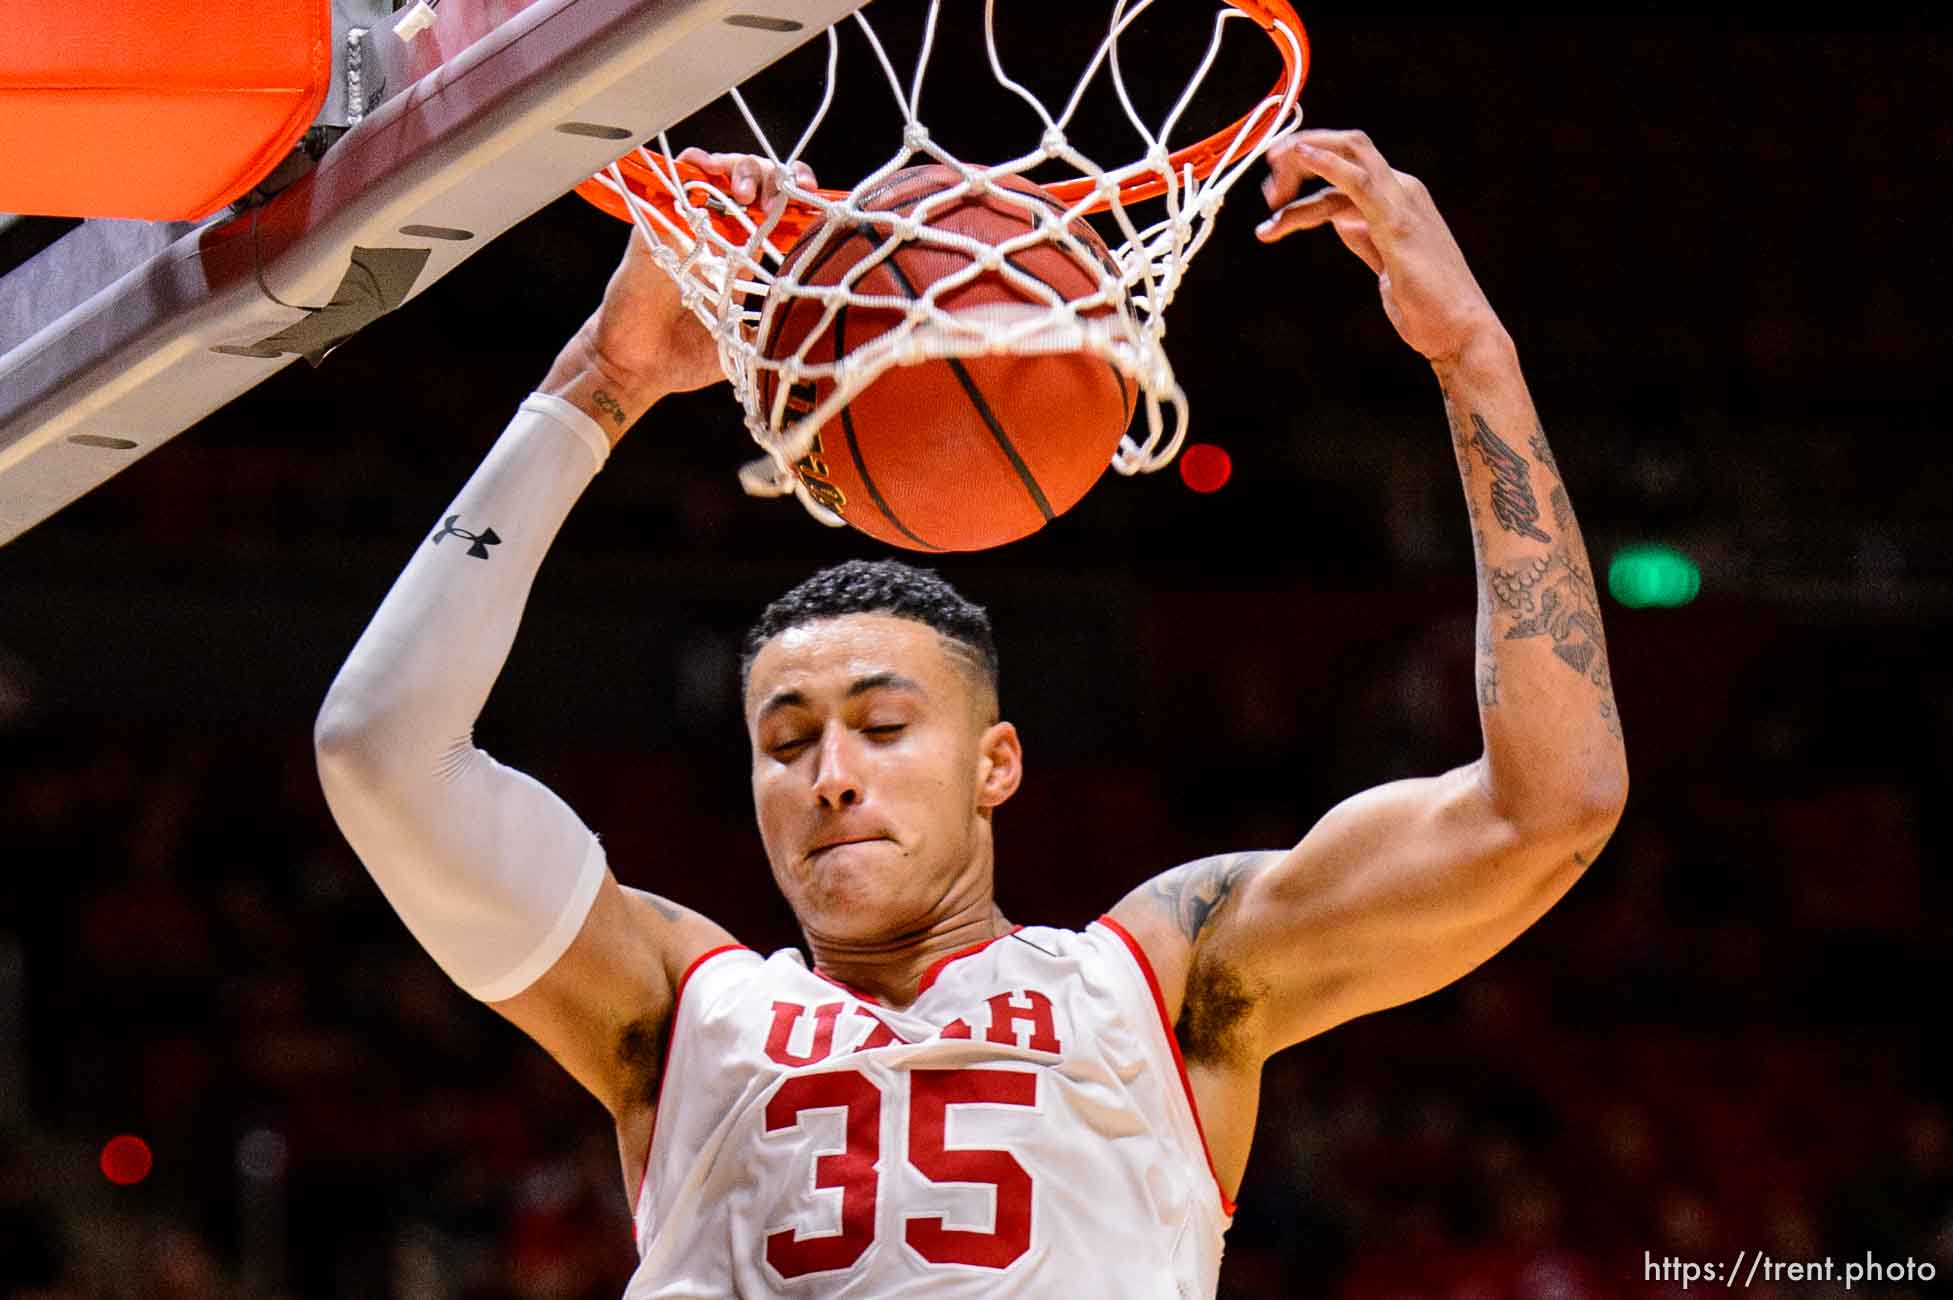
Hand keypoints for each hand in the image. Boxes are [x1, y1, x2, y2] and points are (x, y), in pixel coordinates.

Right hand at [578, 150, 816, 399]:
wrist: (639, 365)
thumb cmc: (688, 356)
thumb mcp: (744, 344)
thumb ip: (772, 330)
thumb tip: (811, 327)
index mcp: (747, 261)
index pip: (781, 216)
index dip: (801, 203)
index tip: (818, 208)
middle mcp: (722, 238)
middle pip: (758, 185)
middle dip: (775, 179)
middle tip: (778, 200)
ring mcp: (691, 227)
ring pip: (722, 174)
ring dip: (741, 169)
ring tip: (746, 193)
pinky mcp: (660, 223)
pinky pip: (676, 179)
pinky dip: (693, 165)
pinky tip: (707, 169)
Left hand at [1256, 130, 1506, 367]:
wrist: (1459, 331)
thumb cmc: (1427, 307)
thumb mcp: (1386, 265)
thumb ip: (1365, 239)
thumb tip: (1341, 222)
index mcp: (1400, 199)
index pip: (1345, 171)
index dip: (1305, 179)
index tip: (1274, 205)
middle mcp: (1403, 190)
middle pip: (1345, 148)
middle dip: (1299, 157)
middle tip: (1268, 192)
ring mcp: (1402, 200)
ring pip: (1348, 153)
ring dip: (1303, 161)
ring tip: (1270, 194)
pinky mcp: (1397, 220)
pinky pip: (1357, 180)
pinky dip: (1327, 164)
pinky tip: (1301, 156)